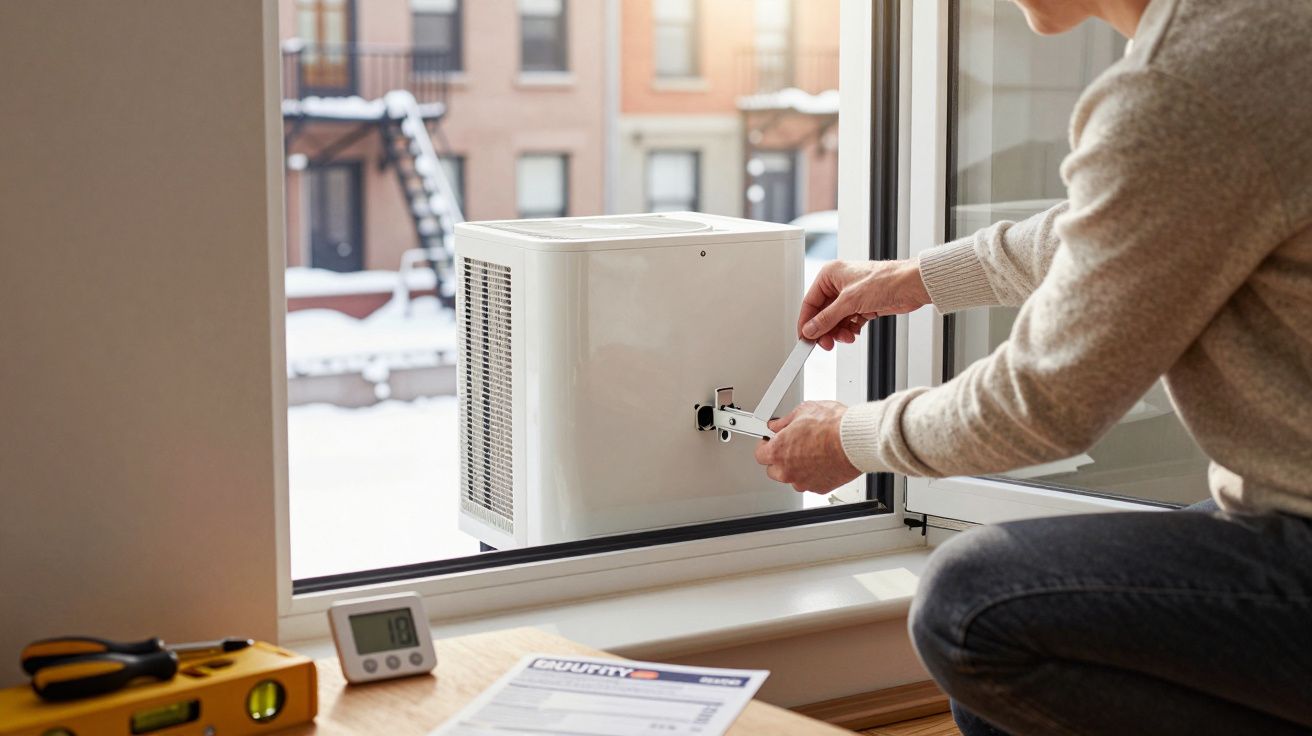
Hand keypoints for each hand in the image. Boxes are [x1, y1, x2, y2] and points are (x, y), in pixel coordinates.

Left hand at [754, 401, 860, 493]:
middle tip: (791, 446)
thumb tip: (778, 424)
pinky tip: (823, 460)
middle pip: (773, 470)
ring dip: (797, 468)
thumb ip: (785, 421)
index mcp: (778, 451)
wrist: (856, 440)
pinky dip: (814, 474)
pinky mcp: (820, 488)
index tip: (770, 441)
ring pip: (793, 478)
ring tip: (812, 452)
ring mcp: (803, 481)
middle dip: (780, 458)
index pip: (760, 454)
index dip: (765, 446)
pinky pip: (810, 482)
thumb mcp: (804, 411)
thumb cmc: (833, 426)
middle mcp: (788, 470)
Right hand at [799, 259, 930, 349]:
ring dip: (839, 332)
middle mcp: (839, 284)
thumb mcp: (849, 302)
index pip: (810, 302)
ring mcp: (851, 295)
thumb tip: (811, 329)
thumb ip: (827, 318)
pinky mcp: (863, 305)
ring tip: (846, 337)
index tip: (805, 338)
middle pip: (823, 313)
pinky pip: (849, 322)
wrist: (911, 285)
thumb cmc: (885, 280)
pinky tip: (854, 333)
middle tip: (826, 343)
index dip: (806, 322)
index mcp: (830, 275)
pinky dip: (850, 330)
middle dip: (825, 329)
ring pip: (836, 320)